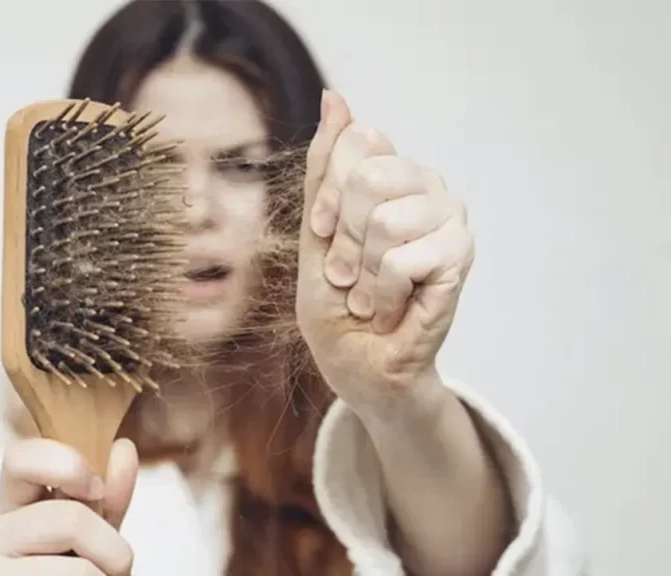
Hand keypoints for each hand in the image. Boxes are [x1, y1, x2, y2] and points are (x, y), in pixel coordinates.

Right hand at [0, 438, 138, 574]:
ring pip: (79, 571)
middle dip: (111, 549)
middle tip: (110, 570)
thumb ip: (107, 500)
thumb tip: (122, 448)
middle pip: (68, 519)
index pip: (20, 457)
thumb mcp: (92, 539)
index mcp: (9, 508)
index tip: (94, 489)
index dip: (65, 464)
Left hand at [296, 90, 474, 415]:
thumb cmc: (336, 301)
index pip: (355, 143)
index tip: (325, 236)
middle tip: (350, 274)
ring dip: (363, 274)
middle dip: (344, 241)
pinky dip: (382, 295)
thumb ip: (326, 169)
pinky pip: (402, 260)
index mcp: (391, 171)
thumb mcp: (316, 231)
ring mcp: (449, 217)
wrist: (357, 362)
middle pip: (368, 177)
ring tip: (371, 293)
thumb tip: (335, 97)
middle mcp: (427, 184)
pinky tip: (391, 308)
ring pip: (385, 221)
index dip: (328, 200)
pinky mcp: (460, 256)